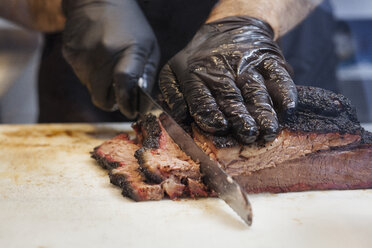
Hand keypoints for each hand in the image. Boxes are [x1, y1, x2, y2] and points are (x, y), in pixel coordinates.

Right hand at [62, 0, 159, 118]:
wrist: (97, 0)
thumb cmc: (130, 25)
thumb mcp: (149, 46)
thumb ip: (145, 74)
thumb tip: (139, 99)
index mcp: (127, 52)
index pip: (124, 84)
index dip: (127, 103)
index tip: (131, 111)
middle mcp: (102, 55)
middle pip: (102, 97)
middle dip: (112, 101)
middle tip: (119, 95)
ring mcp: (83, 56)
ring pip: (91, 89)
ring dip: (101, 86)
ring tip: (108, 65)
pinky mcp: (70, 55)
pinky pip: (81, 77)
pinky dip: (90, 74)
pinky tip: (97, 57)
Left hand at [159, 17, 296, 143]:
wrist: (229, 29)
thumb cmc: (198, 59)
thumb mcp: (174, 71)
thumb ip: (173, 94)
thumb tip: (178, 116)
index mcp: (196, 75)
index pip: (201, 97)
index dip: (210, 112)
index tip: (219, 127)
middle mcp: (222, 71)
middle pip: (231, 97)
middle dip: (240, 117)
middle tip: (247, 134)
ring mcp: (247, 65)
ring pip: (256, 90)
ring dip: (263, 111)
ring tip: (268, 130)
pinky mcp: (268, 60)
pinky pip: (278, 75)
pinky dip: (284, 90)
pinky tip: (287, 107)